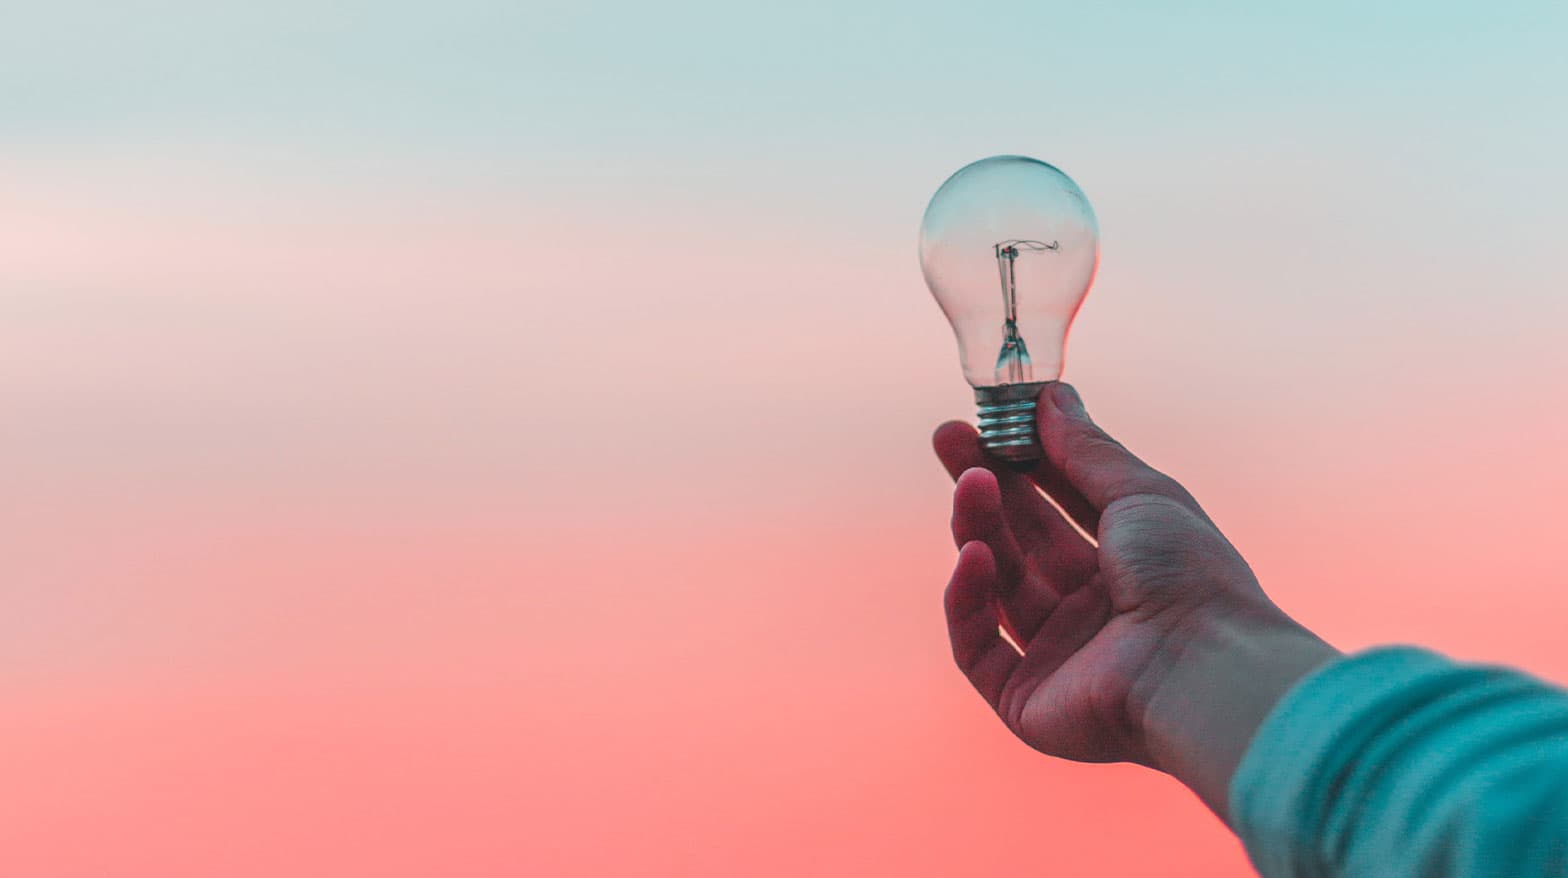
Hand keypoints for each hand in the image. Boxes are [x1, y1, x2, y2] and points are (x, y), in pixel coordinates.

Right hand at [935, 383, 1335, 815]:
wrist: (1201, 668)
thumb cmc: (1189, 576)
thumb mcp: (1140, 493)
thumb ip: (1086, 449)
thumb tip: (1051, 395)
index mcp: (1128, 565)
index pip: (1059, 504)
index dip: (1021, 461)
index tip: (985, 419)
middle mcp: (1092, 611)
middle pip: (1020, 540)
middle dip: (984, 487)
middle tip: (947, 438)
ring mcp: (1058, 656)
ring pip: (997, 585)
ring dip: (978, 529)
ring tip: (970, 484)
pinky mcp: (1025, 700)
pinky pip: (977, 646)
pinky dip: (968, 601)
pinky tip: (973, 556)